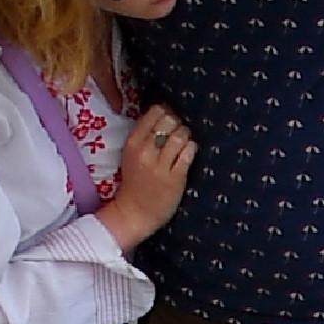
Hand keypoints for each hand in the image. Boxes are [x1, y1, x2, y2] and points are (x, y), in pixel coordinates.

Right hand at [105, 106, 196, 247]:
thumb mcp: (132, 154)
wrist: (135, 211)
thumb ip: (144, 136)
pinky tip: (190, 152)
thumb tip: (164, 114)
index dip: (166, 112)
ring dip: (187, 136)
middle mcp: (145, 151)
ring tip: (185, 142)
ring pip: (180, 136)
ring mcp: (160, 165)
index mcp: (132, 142)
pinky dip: (192, 149)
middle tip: (179, 131)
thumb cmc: (135, 181)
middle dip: (178, 123)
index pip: (153, 113)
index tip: (170, 118)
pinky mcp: (175, 177)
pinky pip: (188, 154)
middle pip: (169, 120)